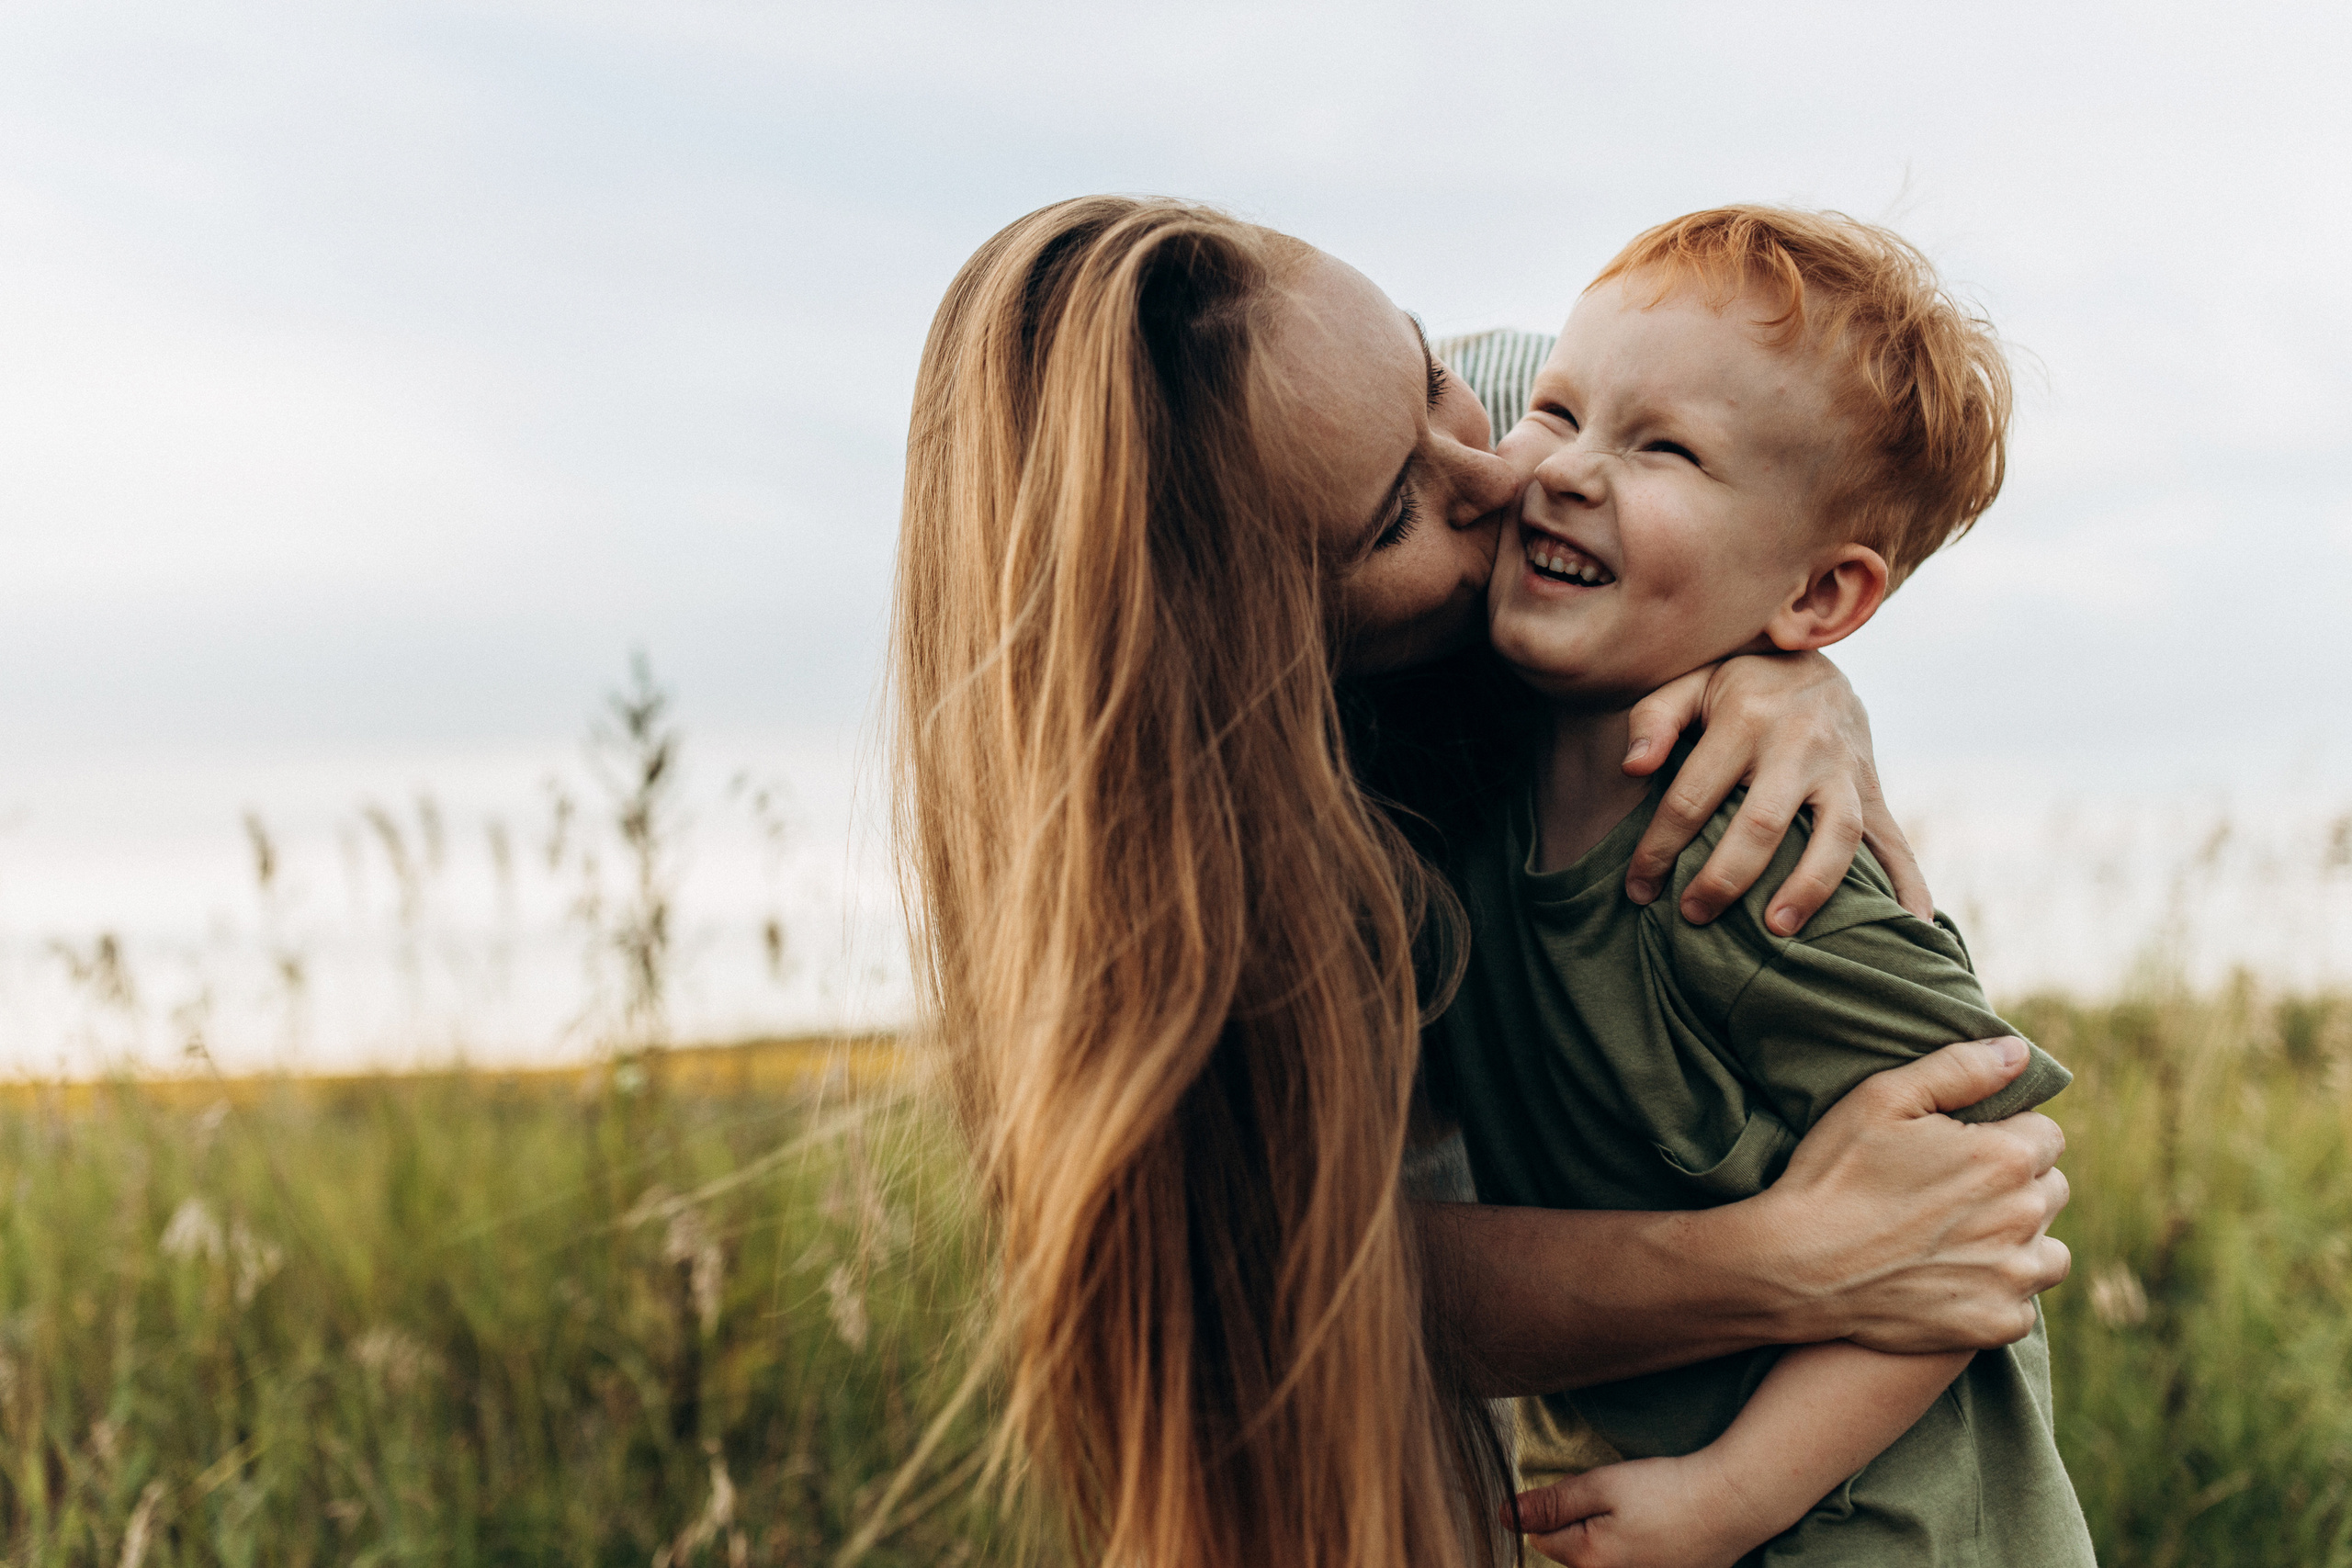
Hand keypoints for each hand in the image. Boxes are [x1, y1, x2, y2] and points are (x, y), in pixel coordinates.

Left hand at [1515, 1452, 1776, 1567]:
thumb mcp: (1601, 1484)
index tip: (1587, 1488)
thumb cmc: (1666, 1490)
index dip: (1555, 1506)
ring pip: (1601, 1556)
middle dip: (1582, 1521)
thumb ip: (1551, 1503)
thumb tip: (1504, 1515)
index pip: (1541, 1537)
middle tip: (1619, 1496)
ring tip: (1641, 1511)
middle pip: (1572, 1550)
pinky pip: (1631, 1562)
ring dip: (1609, 1533)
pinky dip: (1637, 1543)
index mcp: (1589, 1560)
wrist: (1732, 1504)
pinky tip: (1658, 1526)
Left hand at [1620, 651, 1929, 933]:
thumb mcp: (1688, 683)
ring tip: (1777, 931)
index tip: (1638, 890)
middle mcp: (1799, 743)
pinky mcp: (1870, 788)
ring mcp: (1842, 768)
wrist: (1814, 658)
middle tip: (1694, 917)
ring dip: (1808, 888)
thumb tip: (1633, 767)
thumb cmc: (1734, 684)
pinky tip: (1911, 928)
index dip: (1659, 849)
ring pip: (1835, 836)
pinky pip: (1895, 842)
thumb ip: (1653, 720)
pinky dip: (1908, 885)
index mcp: (1744, 718)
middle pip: (1762, 823)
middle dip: (1724, 878)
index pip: (1692, 797)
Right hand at [1759, 1038, 2071, 1352]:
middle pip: (2053, 1189)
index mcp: (2006, 1157)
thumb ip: (1959, 1069)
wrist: (1794, 1265)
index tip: (1963, 1146)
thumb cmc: (1834, 1173)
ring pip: (2050, 1251)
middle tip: (1955, 1190)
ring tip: (1962, 1236)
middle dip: (2017, 1184)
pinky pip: (2024, 1306)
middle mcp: (2023, 1218)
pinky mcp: (1994, 1323)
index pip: (2046, 1134)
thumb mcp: (1883, 1098)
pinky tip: (1954, 1279)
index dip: (2005, 1134)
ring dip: (2020, 1241)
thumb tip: (2017, 1052)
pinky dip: (1999, 1294)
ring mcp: (2013, 1277)